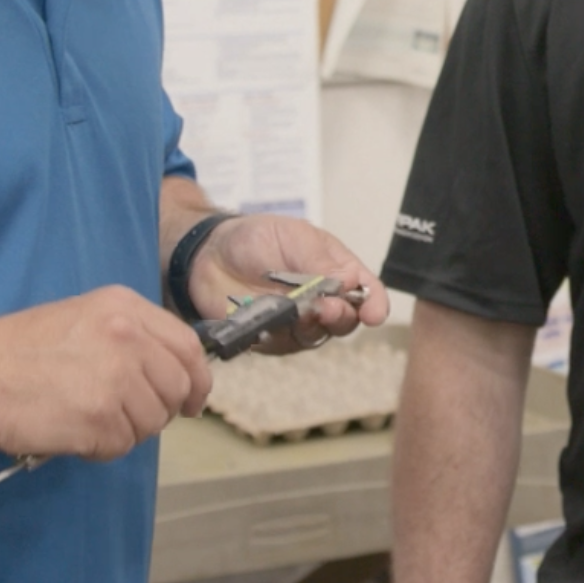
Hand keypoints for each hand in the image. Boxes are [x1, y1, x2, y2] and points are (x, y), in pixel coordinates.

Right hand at [0, 285, 211, 459]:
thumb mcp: (81, 318)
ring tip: (86, 420)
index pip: (188, 347)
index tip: (192, 401)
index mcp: (125, 308)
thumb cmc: (17, 349)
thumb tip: (166, 373)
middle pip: (177, 388)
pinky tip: (73, 433)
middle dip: (162, 410)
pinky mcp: (100, 418)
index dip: (196, 380)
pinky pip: (121, 445)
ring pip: (153, 422)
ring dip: (126, 431)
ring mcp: (116, 378)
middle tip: (129, 418)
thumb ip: (128, 337)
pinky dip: (101, 448)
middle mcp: (128, 337)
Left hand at [192, 214, 392, 353]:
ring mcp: (297, 322)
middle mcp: (322, 300)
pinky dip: (280, 335)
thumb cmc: (256, 238)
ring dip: (311, 327)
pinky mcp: (271, 338)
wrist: (208, 253)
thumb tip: (352, 282)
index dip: (375, 303)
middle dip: (341, 316)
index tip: (374, 314)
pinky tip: (270, 323)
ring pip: (316, 336)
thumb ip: (321, 262)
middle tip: (327, 307)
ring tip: (299, 312)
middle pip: (346, 320)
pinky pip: (282, 345)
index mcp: (336, 271)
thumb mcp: (294, 237)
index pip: (366, 291)